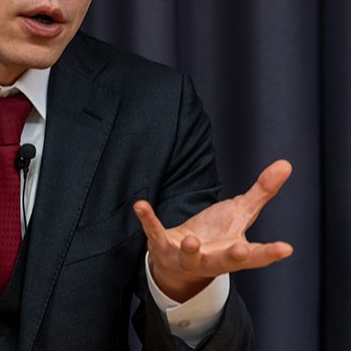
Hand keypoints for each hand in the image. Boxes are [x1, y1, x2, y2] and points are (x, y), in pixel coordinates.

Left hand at [133, 159, 293, 301]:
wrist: (180, 261)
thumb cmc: (217, 236)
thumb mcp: (240, 213)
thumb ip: (262, 192)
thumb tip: (286, 164)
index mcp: (234, 253)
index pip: (257, 256)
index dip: (270, 253)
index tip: (286, 248)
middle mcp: (212, 259)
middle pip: (225, 262)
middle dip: (232, 257)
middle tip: (240, 249)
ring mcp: (186, 256)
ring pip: (189, 256)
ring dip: (190, 249)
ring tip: (191, 240)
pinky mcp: (162, 245)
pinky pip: (154, 232)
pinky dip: (147, 219)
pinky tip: (140, 205)